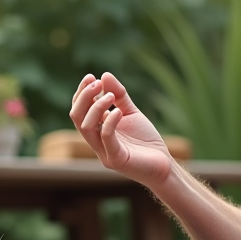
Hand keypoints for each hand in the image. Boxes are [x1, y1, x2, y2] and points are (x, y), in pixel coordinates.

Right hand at [70, 72, 173, 188]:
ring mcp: (104, 152)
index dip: (81, 93)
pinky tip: (119, 112)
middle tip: (97, 83)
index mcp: (97, 130)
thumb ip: (119, 96)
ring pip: (86, 128)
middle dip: (83, 97)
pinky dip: (110, 122)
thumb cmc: (146, 141)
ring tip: (110, 95)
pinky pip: (106, 138)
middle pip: (76, 117)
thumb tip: (104, 75)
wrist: (164, 165)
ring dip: (95, 107)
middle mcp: (96, 142)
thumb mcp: (131, 113)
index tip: (91, 77)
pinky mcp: (116, 160)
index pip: (79, 110)